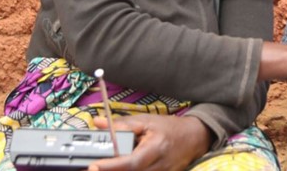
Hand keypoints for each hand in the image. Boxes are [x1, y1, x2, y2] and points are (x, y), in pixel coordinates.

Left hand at [88, 115, 211, 170]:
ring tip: (105, 167)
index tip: (93, 166)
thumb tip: (98, 123)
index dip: (111, 166)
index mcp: (156, 148)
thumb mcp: (146, 121)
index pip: (131, 162)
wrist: (194, 137)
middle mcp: (160, 165)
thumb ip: (122, 124)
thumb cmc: (169, 128)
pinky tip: (121, 167)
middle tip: (92, 168)